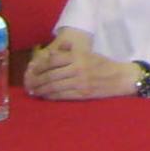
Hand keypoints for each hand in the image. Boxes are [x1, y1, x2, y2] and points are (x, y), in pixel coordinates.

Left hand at [22, 37, 137, 100]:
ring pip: (54, 86)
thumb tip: (50, 54)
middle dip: (37, 80)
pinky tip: (45, 96)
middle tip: (29, 83)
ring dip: (41, 90)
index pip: (53, 60)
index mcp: (79, 56)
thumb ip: (70, 54)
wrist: (120, 77)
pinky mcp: (82, 94)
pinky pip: (62, 96)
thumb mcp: (88, 54)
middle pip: (51, 75)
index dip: (40, 66)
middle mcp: (78, 68)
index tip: (32, 70)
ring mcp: (80, 82)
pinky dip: (51, 96)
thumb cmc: (103, 64)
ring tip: (34, 91)